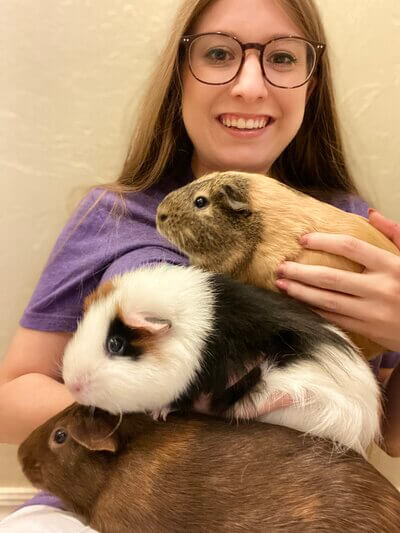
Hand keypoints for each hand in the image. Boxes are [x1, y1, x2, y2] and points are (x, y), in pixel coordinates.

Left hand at [275, 210, 399, 351]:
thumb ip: (395, 234)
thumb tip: (370, 213)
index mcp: (392, 266)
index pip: (351, 247)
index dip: (323, 241)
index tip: (303, 239)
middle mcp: (380, 289)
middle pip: (330, 277)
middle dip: (301, 272)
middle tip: (281, 266)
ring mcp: (372, 312)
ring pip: (327, 300)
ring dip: (300, 292)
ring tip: (281, 284)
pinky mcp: (367, 330)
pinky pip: (333, 318)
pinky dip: (313, 310)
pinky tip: (298, 303)